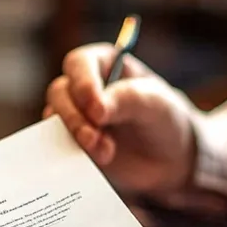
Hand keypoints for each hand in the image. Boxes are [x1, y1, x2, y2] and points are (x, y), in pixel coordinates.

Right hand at [44, 43, 200, 194]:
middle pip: (60, 93)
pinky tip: (95, 163)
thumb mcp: (155, 103)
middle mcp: (83, 86)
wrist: (170, 160)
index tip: (97, 111)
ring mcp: (76, 115)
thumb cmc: (164, 119)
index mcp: (103, 63)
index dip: (83, 85)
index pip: (79, 64)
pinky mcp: (73, 143)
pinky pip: (59, 146)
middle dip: (75, 118)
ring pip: (55, 120)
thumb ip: (127, 99)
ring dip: (75, 137)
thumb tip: (95, 110)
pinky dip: (71, 155)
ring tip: (106, 154)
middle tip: (95, 138)